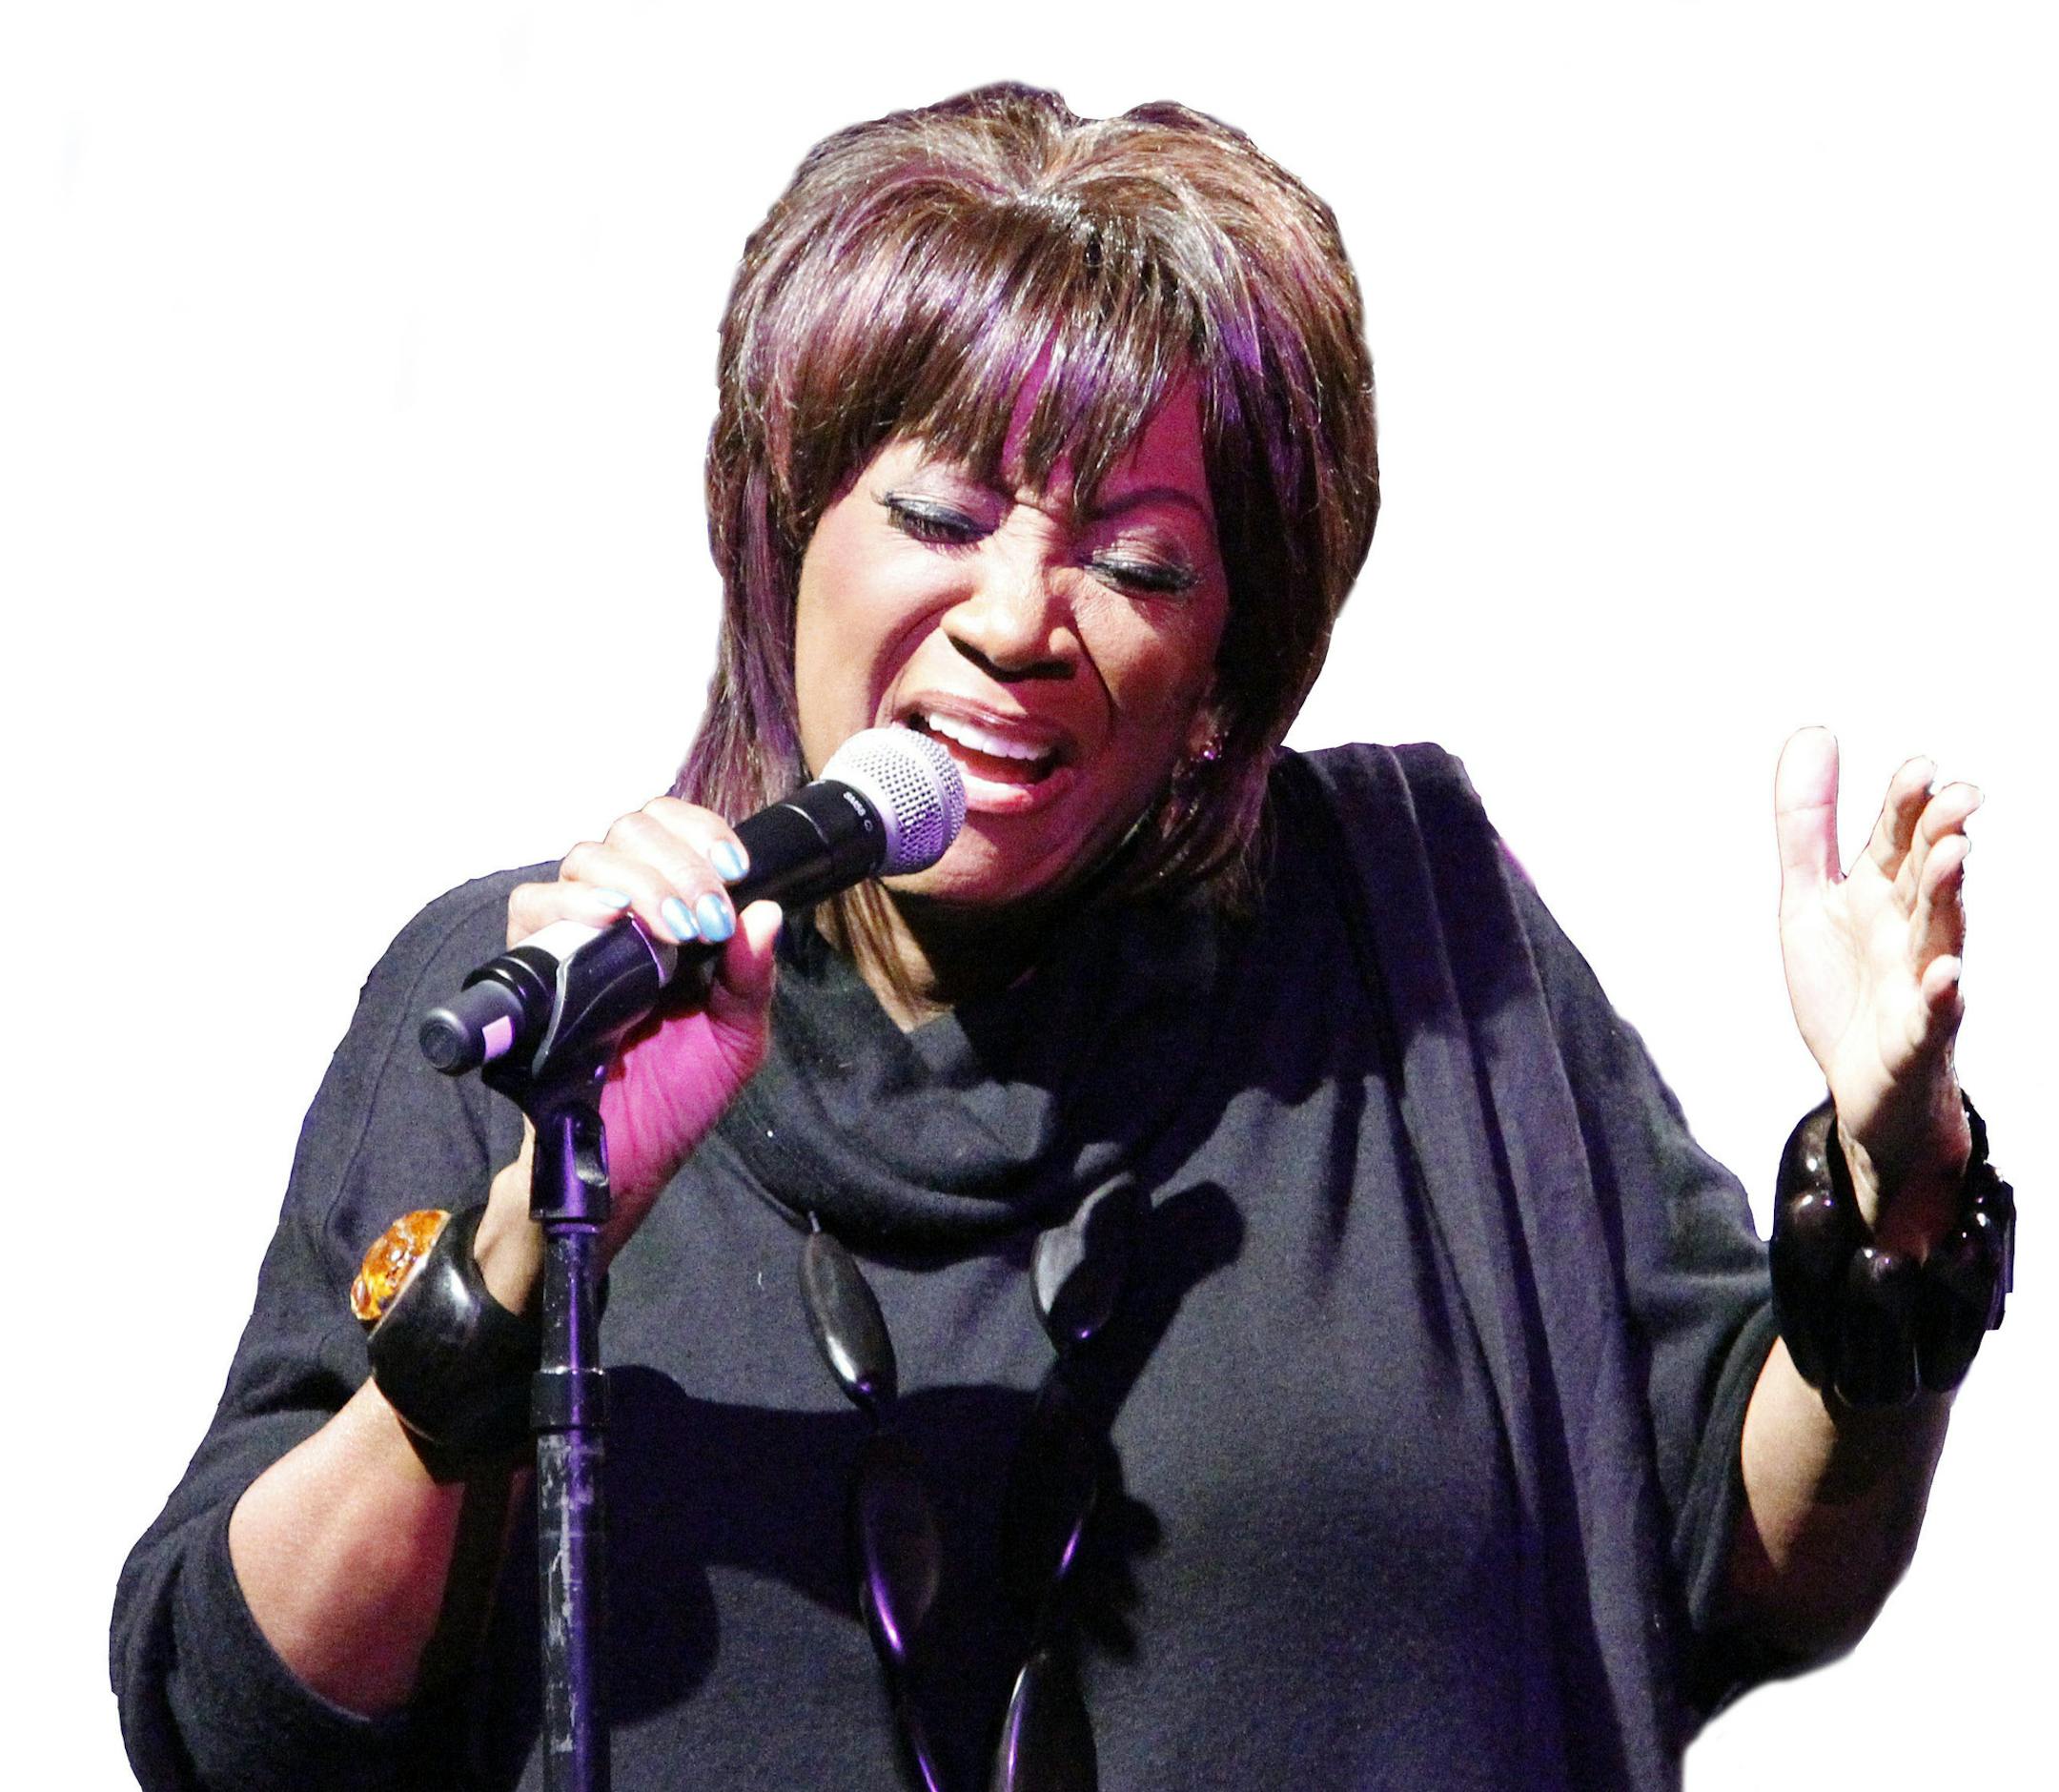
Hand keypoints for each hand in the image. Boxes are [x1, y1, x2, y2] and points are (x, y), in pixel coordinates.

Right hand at [491, 797, 781, 1270]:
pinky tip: (610, 919)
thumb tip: (767, 914)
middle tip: (707, 916)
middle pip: (627, 832)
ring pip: (585, 860)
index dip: (700, 832)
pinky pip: (533, 906)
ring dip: (639, 881)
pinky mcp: (531, 967)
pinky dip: (572, 903)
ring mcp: (570, 936)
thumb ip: (751, 978)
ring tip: (673, 929)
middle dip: (678, 863)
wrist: (625, 1160)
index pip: (669, 830)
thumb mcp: (737, 1039)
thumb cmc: (678, 1098)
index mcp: (668, 915)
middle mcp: (617, 914)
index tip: (735, 869)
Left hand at [1774, 728, 1977, 1251]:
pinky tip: (1944, 974)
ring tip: (1951, 855)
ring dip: (1946, 895)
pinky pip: (1933, 1015)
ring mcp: (1918, 982)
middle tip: (1956, 797)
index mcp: (1881, 893)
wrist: (1863, 1084)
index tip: (1920, 767)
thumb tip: (1813, 733)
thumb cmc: (1847, 986)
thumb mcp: (1810, 897)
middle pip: (1927, 876)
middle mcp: (1908, 930)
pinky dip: (1941, 994)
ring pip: (1940, 932)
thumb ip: (1808, 823)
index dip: (1909, 804)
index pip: (1899, 837)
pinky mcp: (1915, 1036)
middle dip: (1940, 835)